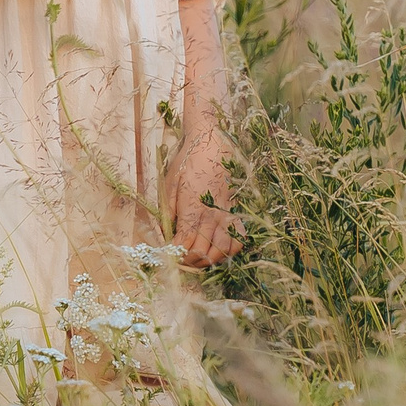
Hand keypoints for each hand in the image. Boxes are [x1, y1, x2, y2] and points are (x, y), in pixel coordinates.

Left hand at [166, 125, 241, 266]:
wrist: (210, 144)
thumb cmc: (186, 163)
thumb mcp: (168, 184)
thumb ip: (167, 212)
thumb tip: (166, 234)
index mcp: (190, 207)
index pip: (184, 243)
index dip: (176, 255)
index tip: (169, 257)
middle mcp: (209, 214)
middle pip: (202, 251)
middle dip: (190, 262)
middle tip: (182, 261)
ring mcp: (224, 213)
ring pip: (222, 249)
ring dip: (210, 260)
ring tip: (199, 259)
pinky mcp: (235, 210)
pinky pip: (239, 237)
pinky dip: (231, 249)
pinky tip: (220, 250)